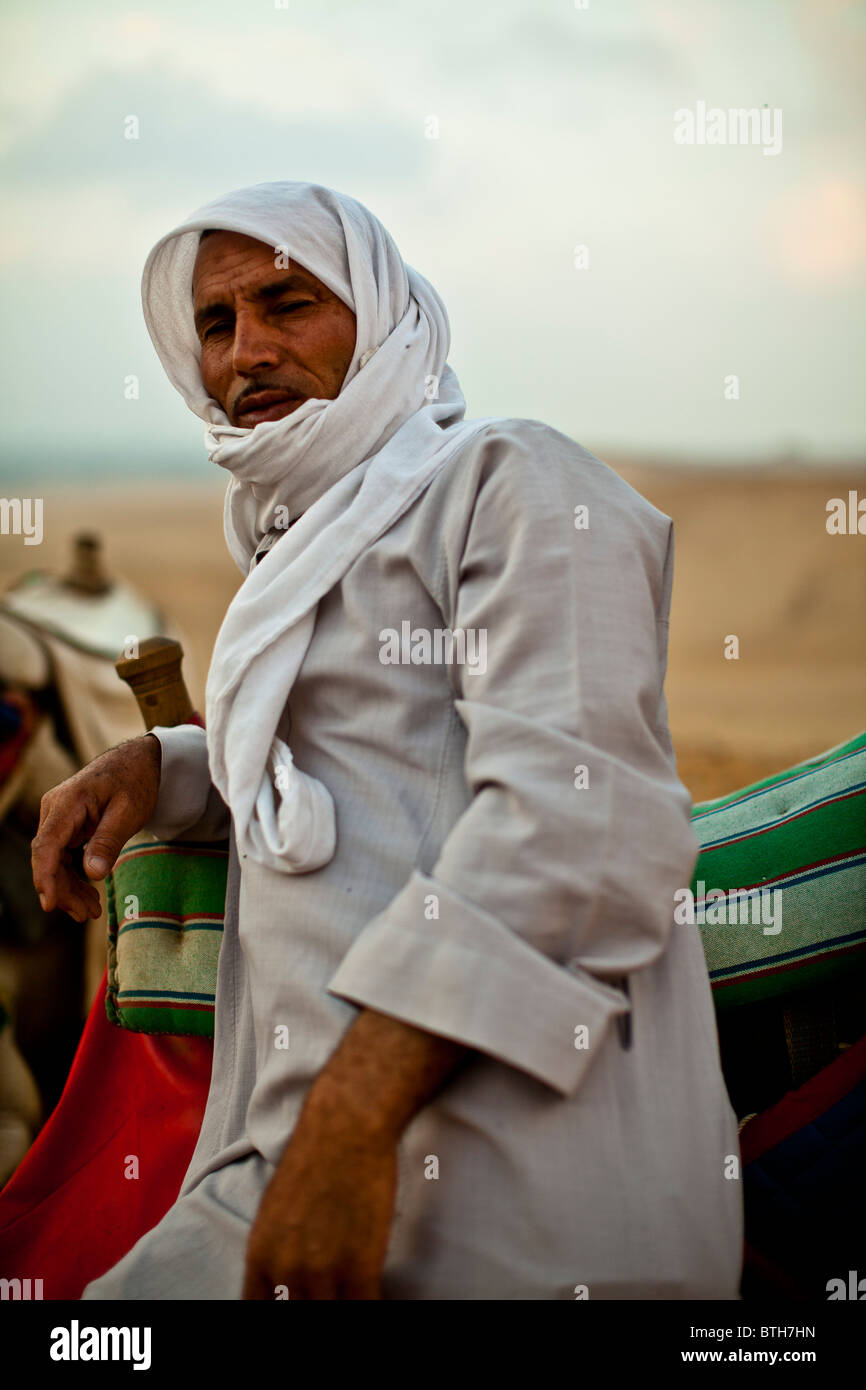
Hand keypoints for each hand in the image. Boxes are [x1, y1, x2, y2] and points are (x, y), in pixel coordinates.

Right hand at [31, 734, 161, 921]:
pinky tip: (89, 894)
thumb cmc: (135, 781)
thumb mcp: (129, 812)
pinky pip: (63, 857)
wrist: (138, 761)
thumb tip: (92, 874)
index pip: (46, 846)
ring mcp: (58, 818)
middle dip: (63, 891)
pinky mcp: (66, 826)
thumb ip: (109, 841)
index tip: (50, 904)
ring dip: (69, 888)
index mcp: (67, 803)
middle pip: (48, 859)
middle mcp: (55, 810)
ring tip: (91, 911)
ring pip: (55, 862)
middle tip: (88, 915)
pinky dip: (74, 877)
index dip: (45, 877)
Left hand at [242, 1108, 397, 1300]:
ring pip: (331, 1314)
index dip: (282, 1310)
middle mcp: (285, 1271)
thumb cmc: (316, 1156)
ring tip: (353, 1293)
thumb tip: (285, 1280)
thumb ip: (277, 1251)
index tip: (299, 1302)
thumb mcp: (276, 1208)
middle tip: (331, 1293)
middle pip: (297, 1315)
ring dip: (343, 1303)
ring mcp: (322, 1273)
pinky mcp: (360, 1269)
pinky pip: (365, 1307)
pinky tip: (375, 1293)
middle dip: (315, 1304)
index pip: (257, 1311)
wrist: (346, 1125)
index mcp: (259, 1255)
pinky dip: (371, 1304)